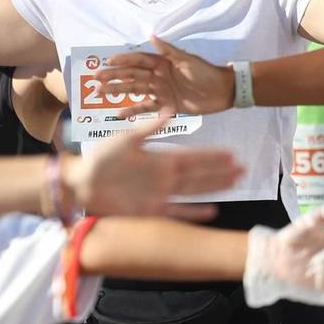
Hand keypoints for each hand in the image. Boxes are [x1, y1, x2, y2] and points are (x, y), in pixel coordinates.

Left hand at [66, 111, 241, 218]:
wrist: (80, 183)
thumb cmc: (100, 158)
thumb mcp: (125, 139)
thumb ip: (149, 128)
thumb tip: (171, 111)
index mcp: (159, 158)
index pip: (193, 157)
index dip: (212, 156)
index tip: (231, 153)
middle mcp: (164, 177)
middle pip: (199, 174)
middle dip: (220, 172)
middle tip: (243, 169)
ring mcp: (159, 194)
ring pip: (194, 191)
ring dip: (214, 187)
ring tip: (234, 183)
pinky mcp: (150, 210)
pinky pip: (177, 212)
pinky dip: (194, 212)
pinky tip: (212, 211)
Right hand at [103, 37, 234, 115]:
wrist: (223, 91)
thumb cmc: (206, 72)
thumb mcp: (188, 60)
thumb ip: (169, 50)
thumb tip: (151, 36)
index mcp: (162, 62)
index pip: (138, 60)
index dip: (123, 60)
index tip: (107, 61)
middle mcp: (158, 76)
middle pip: (131, 75)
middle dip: (113, 77)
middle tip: (95, 79)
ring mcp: (160, 90)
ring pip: (134, 90)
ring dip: (117, 91)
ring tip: (100, 94)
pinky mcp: (166, 105)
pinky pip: (146, 107)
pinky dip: (133, 110)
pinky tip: (119, 114)